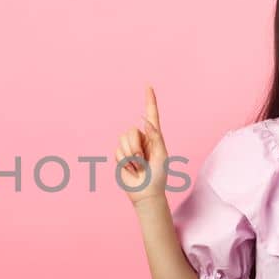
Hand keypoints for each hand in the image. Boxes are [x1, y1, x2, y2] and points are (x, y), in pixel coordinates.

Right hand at [116, 85, 168, 205]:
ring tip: (138, 167)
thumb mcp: (161, 155)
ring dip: (130, 156)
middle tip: (142, 161)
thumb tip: (146, 121)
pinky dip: (124, 162)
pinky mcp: (120, 155)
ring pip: (122, 140)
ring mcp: (130, 146)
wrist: (145, 193)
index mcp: (155, 137)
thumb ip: (155, 137)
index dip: (149, 100)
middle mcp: (142, 138)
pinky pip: (117, 152)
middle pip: (131, 131)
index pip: (151, 115)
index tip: (148, 85)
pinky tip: (131, 169)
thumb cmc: (158, 176)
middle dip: (135, 147)